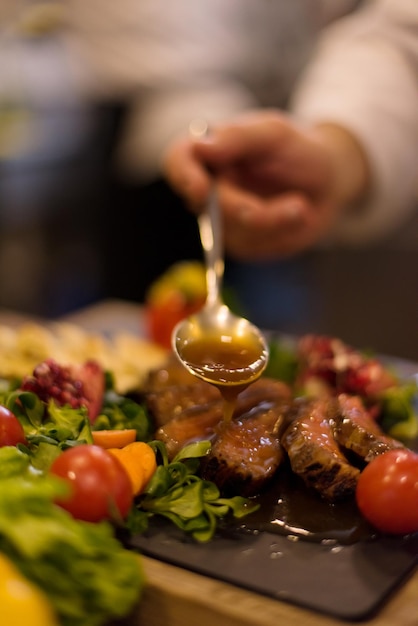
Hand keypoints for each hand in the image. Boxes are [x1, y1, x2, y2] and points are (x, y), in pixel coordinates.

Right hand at [163, 110, 368, 259]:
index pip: (178, 161)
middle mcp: (210, 188)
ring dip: (275, 222)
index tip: (201, 188)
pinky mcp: (244, 243)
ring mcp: (224, 220)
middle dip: (249, 210)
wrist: (329, 181)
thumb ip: (239, 137)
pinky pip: (255, 247)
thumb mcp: (276, 133)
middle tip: (296, 206)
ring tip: (302, 206)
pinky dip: (282, 233)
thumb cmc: (300, 149)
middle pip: (207, 207)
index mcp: (210, 153)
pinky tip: (297, 217)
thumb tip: (200, 146)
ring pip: (235, 232)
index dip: (183, 175)